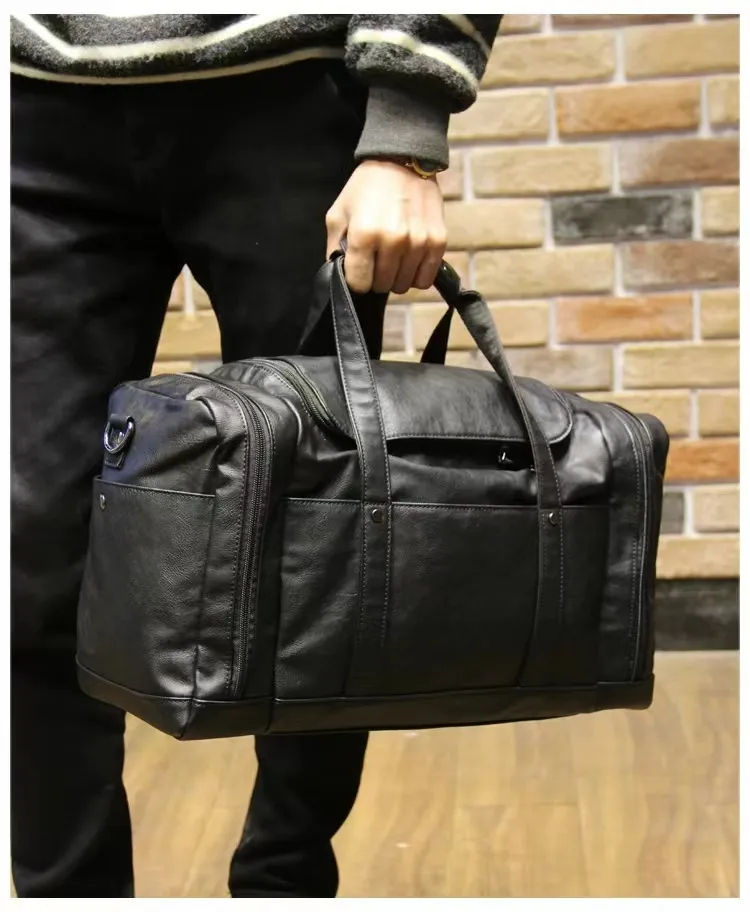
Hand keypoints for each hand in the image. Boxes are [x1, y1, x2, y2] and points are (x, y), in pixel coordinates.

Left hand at [325, 159, 446, 294]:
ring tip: (393, 256)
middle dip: (376, 277)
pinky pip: (425, 279)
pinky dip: (415, 275)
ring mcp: (418, 242)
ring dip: (396, 276)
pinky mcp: (438, 242)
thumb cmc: (366, 187)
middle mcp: (393, 241)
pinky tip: (409, 260)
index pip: (359, 284)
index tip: (359, 268)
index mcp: (364, 235)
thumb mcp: (339, 213)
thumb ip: (334, 248)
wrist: (403, 159)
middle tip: (376, 258)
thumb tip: (339, 275)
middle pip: (382, 286)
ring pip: (403, 285)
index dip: (356, 279)